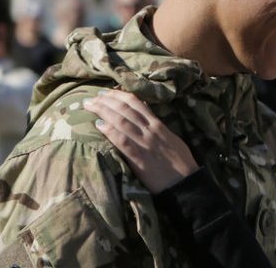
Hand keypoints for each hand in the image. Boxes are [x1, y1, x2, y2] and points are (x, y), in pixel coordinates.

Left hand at [83, 90, 198, 192]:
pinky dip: (110, 131)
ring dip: (103, 111)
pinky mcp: (140, 159)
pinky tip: (98, 125)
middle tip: (92, 97)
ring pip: (121, 121)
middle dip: (106, 100)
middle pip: (125, 109)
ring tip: (90, 106)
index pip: (137, 103)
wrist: (186, 183)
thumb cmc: (181, 162)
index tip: (106, 92)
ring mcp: (145, 143)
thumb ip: (159, 128)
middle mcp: (150, 130)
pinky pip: (123, 141)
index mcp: (158, 125)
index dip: (119, 95)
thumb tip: (147, 119)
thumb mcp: (172, 138)